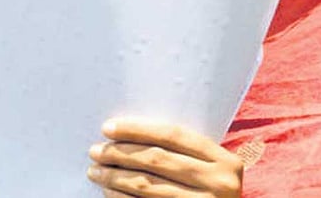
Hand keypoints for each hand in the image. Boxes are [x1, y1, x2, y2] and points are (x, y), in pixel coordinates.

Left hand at [87, 117, 242, 196]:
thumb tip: (127, 134)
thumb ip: (183, 152)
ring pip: (148, 186)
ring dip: (115, 178)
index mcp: (223, 160)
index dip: (137, 129)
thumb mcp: (210, 168)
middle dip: (120, 153)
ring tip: (96, 171)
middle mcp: (218, 183)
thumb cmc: (211, 189)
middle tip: (96, 151)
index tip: (109, 128)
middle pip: (157, 160)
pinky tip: (109, 192)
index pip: (173, 135)